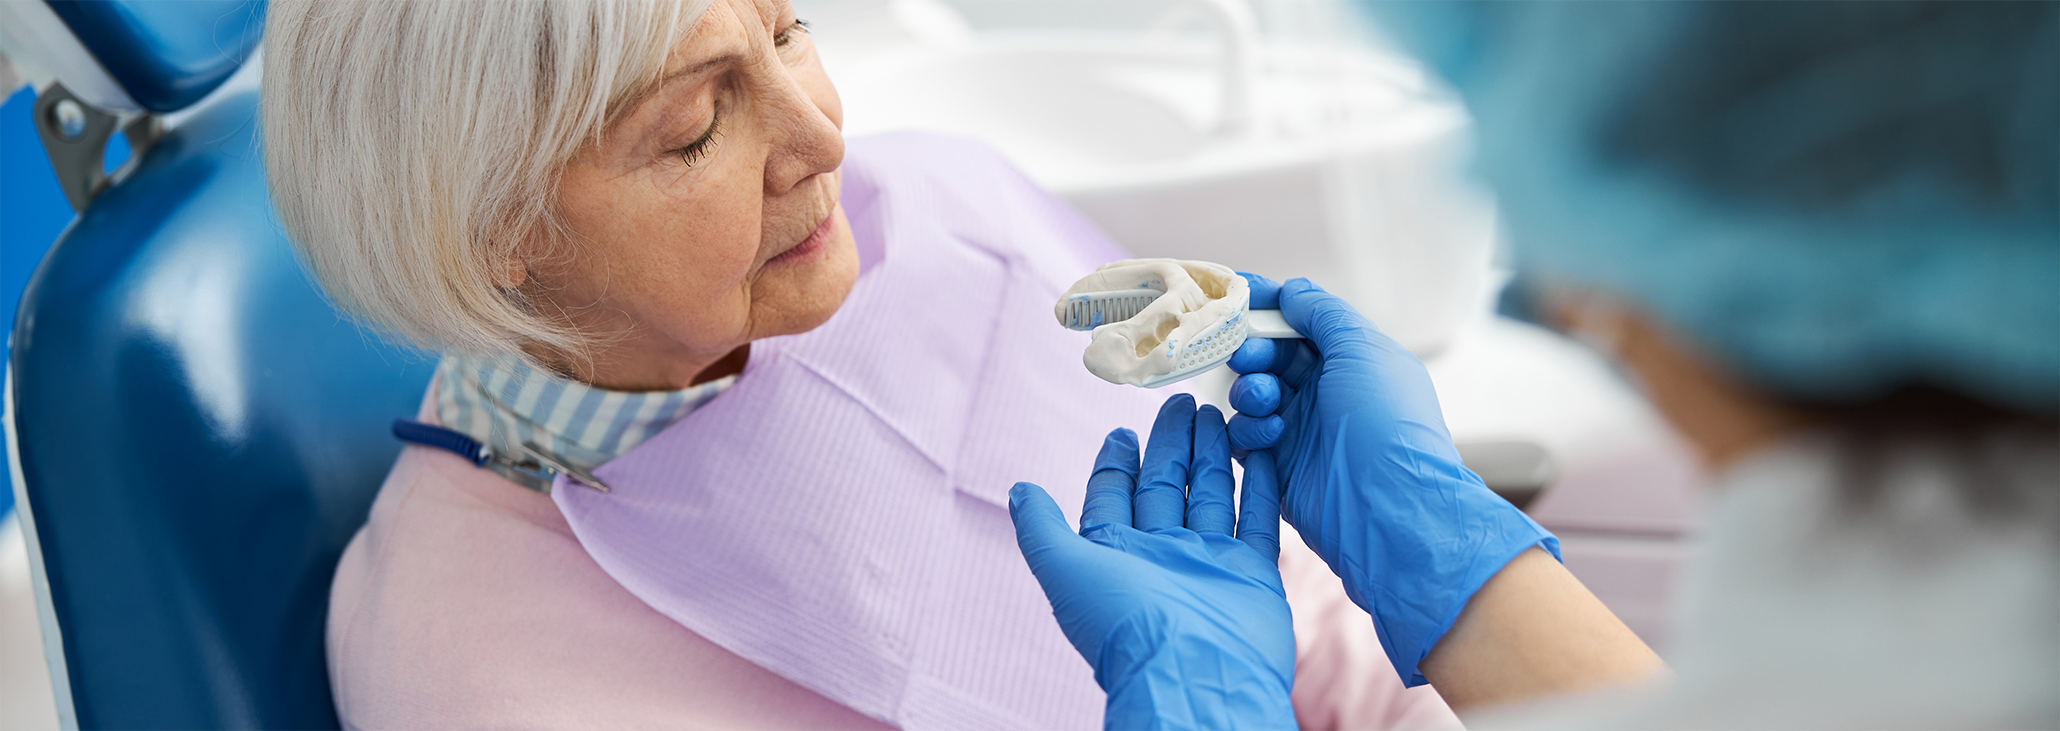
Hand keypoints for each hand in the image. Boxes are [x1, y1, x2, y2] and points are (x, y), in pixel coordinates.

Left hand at [1010, 394, 1297, 730]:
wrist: (1194, 673)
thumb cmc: (1124, 622)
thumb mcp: (1065, 569)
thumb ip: (1041, 529)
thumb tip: (1019, 490)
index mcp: (1116, 555)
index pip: (1113, 497)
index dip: (1116, 463)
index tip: (1123, 430)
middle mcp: (1161, 556)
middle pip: (1164, 487)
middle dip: (1170, 444)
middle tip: (1180, 400)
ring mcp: (1208, 563)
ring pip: (1210, 496)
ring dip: (1212, 454)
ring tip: (1216, 412)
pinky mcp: (1252, 573)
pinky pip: (1257, 522)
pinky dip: (1260, 488)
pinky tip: (1261, 453)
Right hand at [1225, 274, 1557, 686]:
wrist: (1389, 508)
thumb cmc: (1384, 422)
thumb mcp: (1362, 349)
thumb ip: (1322, 313)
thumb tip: (1290, 290)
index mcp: (1351, 359)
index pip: (1300, 322)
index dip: (1268, 307)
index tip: (1234, 295)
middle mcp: (1325, 391)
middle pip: (1269, 355)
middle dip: (1254, 350)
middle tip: (1249, 356)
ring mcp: (1301, 428)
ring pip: (1251, 393)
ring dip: (1250, 389)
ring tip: (1264, 401)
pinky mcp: (1278, 464)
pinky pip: (1244, 434)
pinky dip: (1249, 428)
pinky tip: (1269, 436)